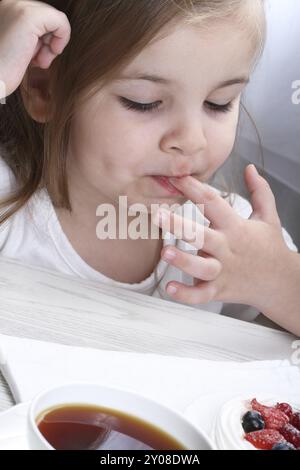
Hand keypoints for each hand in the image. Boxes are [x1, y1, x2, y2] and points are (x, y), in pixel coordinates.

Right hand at [0, 0, 70, 97]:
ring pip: (55, 18)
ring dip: (52, 44)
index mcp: (8, 8)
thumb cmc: (3, 71)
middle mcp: (11, 3)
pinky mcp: (28, 17)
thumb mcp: (19, 46)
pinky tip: (51, 52)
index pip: (40, 16)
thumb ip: (33, 34)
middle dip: (49, 41)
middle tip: (38, 60)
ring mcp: (18, 6)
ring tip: (39, 60)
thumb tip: (54, 34)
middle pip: (48, 16)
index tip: (35, 56)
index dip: (43, 38)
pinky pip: (61, 21)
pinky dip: (62, 39)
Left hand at [154, 165, 289, 310]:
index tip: (175, 177)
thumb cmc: (270, 247)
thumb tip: (250, 168)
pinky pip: (201, 295)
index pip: (213, 203)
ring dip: (183, 261)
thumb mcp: (269, 217)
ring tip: (165, 252)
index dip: (194, 188)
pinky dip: (187, 294)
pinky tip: (170, 289)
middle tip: (158, 215)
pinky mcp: (219, 290)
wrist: (281, 283)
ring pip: (201, 267)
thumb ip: (259, 191)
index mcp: (235, 227)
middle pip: (202, 236)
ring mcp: (223, 271)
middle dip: (179, 225)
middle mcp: (227, 248)